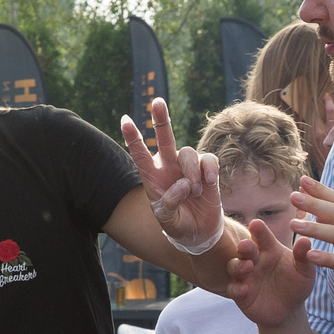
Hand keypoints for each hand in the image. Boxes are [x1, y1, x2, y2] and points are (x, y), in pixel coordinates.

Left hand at [121, 97, 223, 251]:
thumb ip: (169, 205)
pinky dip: (208, 170)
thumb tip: (182, 184)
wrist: (199, 233)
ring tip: (194, 192)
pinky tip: (209, 183)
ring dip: (191, 173)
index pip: (139, 154)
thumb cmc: (177, 225)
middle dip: (160, 119)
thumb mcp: (167, 221)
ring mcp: (188, 167)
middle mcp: (168, 167)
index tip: (124, 120)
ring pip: (188, 153)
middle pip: (164, 138)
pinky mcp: (207, 170)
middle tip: (157, 101)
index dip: (132, 137)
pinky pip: (208, 159)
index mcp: (152, 177)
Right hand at [227, 216, 317, 326]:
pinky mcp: (240, 293)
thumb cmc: (297, 284)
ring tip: (247, 267)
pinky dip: (237, 288)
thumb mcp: (304, 271)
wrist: (290, 310)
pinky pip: (234, 289)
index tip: (256, 224)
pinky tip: (244, 289)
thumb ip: (303, 257)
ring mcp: (245, 276)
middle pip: (245, 250)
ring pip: (235, 266)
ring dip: (238, 266)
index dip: (259, 230)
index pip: (263, 237)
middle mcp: (255, 260)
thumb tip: (306, 240)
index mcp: (270, 250)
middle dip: (244, 246)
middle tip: (246, 245)